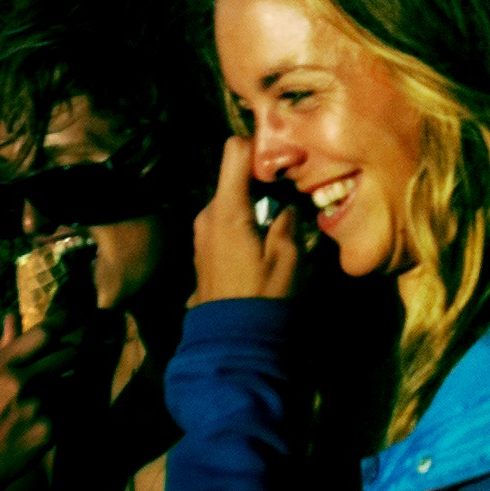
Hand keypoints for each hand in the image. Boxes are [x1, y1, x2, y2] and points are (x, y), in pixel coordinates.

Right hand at [0, 316, 75, 490]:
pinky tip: (39, 422)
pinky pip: (68, 409)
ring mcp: (39, 407)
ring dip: (63, 388)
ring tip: (40, 402)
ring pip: (70, 383)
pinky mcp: (51, 429)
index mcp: (2, 368)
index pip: (45, 333)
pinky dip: (60, 412)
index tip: (75, 315)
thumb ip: (3, 349)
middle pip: (69, 354)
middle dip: (69, 356)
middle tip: (63, 362)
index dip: (65, 321)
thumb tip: (12, 316)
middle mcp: (22, 384)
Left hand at [189, 137, 301, 304]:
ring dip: (253, 204)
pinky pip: (223, 219)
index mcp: (227, 209)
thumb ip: (287, 220)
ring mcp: (201, 231)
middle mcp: (207, 213)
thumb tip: (287, 203)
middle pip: (234, 176)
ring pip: (230, 199)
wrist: (230, 341)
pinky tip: (260, 242)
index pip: (234, 151)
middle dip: (261, 182)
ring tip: (277, 225)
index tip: (282, 164)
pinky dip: (243, 220)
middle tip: (289, 199)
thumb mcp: (288, 257)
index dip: (259, 149)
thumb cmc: (262, 296)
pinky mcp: (202, 247)